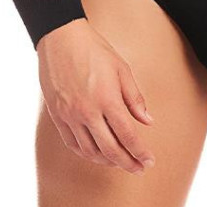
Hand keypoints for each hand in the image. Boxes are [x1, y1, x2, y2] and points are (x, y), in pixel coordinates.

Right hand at [36, 19, 156, 172]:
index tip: (149, 161)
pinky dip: (86, 153)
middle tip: (139, 169)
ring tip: (119, 162)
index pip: (128, 136)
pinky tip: (96, 154)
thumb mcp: (122, 69)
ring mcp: (70, 115)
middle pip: (110, 149)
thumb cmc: (94, 50)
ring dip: (107, 161)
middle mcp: (88, 112)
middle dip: (127, 163)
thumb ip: (135, 98)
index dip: (140, 152)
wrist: (60, 38)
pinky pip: (72, 143)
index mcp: (107, 100)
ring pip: (90, 151)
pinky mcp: (57, 115)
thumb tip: (148, 121)